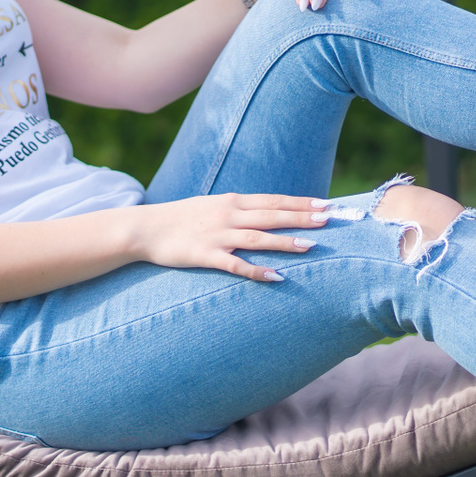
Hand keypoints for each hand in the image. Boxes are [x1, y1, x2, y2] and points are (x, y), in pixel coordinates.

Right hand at [128, 193, 329, 280]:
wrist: (146, 228)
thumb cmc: (182, 219)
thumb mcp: (213, 206)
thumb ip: (240, 209)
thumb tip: (267, 212)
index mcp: (232, 201)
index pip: (274, 200)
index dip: (300, 202)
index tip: (326, 204)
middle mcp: (229, 215)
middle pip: (273, 215)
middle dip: (303, 217)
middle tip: (330, 219)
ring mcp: (218, 235)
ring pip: (259, 237)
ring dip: (286, 241)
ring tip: (312, 246)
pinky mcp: (206, 255)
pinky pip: (235, 264)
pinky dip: (257, 270)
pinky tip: (276, 276)